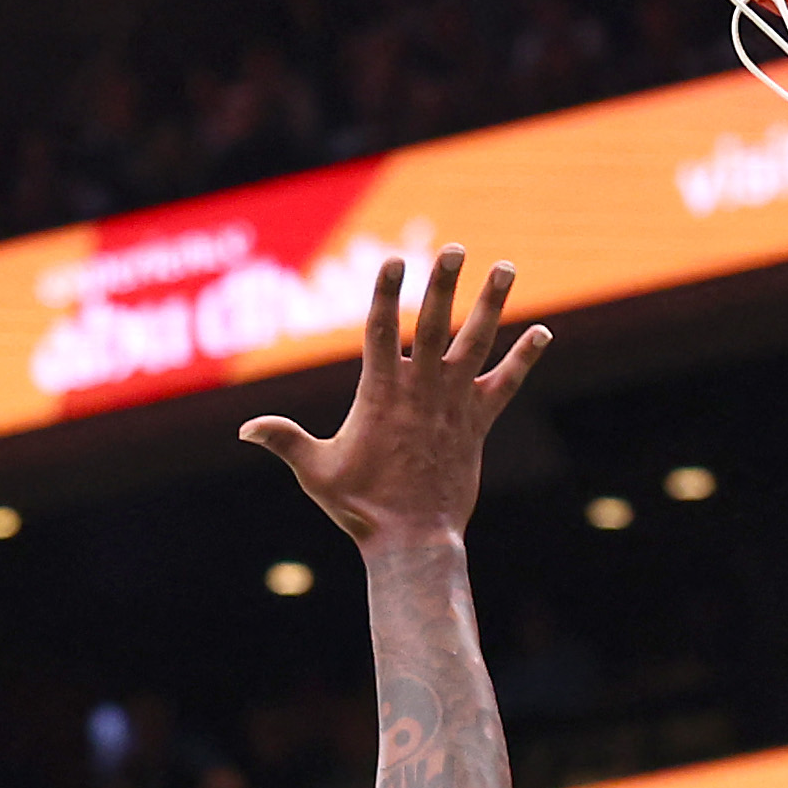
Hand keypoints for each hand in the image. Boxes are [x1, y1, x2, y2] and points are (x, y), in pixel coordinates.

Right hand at [238, 246, 548, 552]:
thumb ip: (285, 441)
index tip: (394, 260)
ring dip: (492, 304)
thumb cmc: (362, 508)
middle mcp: (422, 390)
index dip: (386, 292)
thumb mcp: (316, 472)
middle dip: (446, 283)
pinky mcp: (478, 423)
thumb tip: (245, 428)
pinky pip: (506, 384)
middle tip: (457, 248)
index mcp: (381, 394)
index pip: (382, 329)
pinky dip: (525, 359)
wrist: (414, 540)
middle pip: (437, 324)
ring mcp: (454, 404)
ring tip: (506, 267)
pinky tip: (543, 332)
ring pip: (477, 343)